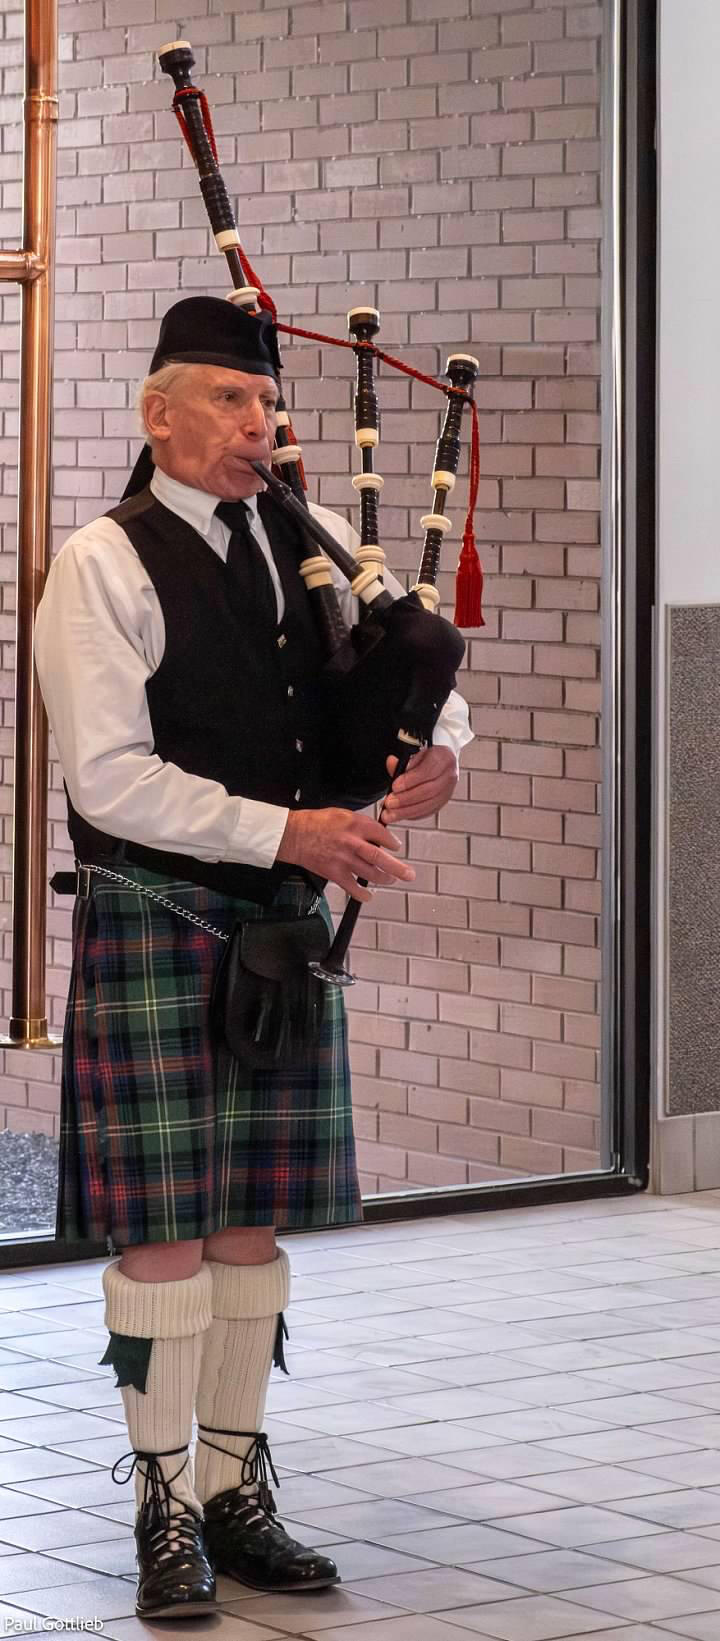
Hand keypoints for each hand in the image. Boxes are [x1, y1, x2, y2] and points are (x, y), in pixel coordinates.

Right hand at [276, 806, 415, 901]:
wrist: (294, 835)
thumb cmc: (317, 822)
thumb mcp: (342, 814)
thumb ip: (360, 824)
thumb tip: (378, 835)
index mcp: (355, 824)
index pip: (381, 834)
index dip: (392, 842)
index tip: (396, 847)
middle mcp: (351, 842)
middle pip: (379, 857)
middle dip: (397, 867)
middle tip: (410, 875)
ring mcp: (343, 859)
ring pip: (370, 873)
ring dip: (383, 879)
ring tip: (391, 880)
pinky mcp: (334, 872)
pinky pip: (352, 887)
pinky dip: (362, 894)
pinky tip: (369, 896)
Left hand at [381, 744, 458, 822]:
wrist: (438, 762)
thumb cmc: (425, 757)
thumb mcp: (414, 753)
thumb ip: (402, 761)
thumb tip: (391, 763)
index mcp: (443, 757)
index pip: (428, 771)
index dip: (410, 780)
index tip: (395, 786)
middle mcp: (449, 775)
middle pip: (429, 791)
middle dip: (406, 798)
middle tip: (389, 802)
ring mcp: (448, 791)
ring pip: (429, 805)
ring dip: (407, 811)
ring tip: (390, 813)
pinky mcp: (443, 802)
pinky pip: (428, 812)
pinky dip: (412, 815)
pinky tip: (399, 815)